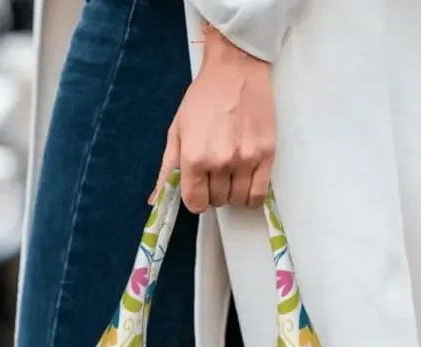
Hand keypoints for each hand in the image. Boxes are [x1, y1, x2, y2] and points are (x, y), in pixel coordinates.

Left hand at [150, 25, 274, 213]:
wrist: (235, 69)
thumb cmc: (204, 97)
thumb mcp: (177, 131)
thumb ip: (167, 169)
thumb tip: (155, 201)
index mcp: (194, 157)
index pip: (195, 203)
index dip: (196, 198)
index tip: (199, 188)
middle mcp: (219, 162)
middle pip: (217, 201)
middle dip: (214, 191)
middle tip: (215, 172)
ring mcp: (245, 160)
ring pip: (237, 199)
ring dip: (232, 192)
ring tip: (231, 174)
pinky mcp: (265, 155)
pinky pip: (258, 194)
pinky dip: (251, 196)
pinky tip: (246, 183)